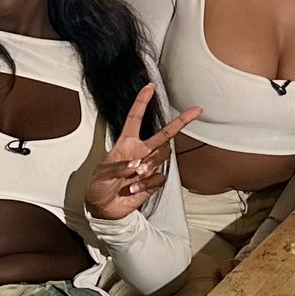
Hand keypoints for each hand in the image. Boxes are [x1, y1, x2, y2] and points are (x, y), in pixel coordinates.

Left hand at [85, 85, 202, 221]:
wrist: (104, 208)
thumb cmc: (98, 186)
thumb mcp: (101, 173)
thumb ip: (118, 167)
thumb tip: (136, 164)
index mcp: (126, 144)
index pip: (136, 118)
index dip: (142, 102)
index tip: (150, 87)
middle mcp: (140, 152)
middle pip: (164, 133)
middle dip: (181, 121)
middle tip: (195, 111)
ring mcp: (148, 166)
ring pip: (162, 156)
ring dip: (150, 165)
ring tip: (135, 176)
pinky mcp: (152, 182)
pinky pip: (158, 178)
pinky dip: (146, 184)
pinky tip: (133, 189)